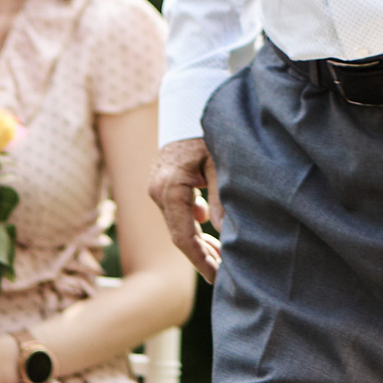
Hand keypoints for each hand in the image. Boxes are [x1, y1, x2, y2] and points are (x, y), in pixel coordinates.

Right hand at [148, 139, 224, 281]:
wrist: (187, 106)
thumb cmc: (206, 132)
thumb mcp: (220, 163)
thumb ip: (221, 198)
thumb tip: (225, 232)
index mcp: (170, 189)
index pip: (183, 237)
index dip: (201, 261)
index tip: (218, 277)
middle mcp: (158, 191)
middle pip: (179, 235)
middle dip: (202, 256)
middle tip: (225, 273)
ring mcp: (157, 188)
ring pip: (178, 225)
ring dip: (199, 242)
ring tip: (222, 257)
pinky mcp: (162, 184)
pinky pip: (176, 212)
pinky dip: (193, 225)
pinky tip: (210, 230)